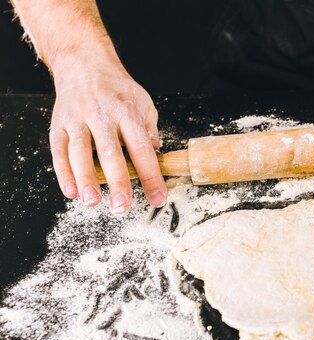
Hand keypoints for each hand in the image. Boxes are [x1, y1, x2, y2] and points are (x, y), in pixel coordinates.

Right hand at [49, 55, 166, 211]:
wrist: (84, 64)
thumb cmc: (118, 89)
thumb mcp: (144, 103)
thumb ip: (149, 131)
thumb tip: (156, 156)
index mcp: (127, 113)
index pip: (142, 150)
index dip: (150, 176)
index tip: (158, 197)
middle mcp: (101, 116)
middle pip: (110, 153)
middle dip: (117, 182)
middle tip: (122, 206)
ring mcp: (77, 120)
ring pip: (80, 153)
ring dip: (86, 179)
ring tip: (93, 202)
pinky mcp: (59, 125)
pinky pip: (59, 151)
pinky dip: (63, 173)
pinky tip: (71, 191)